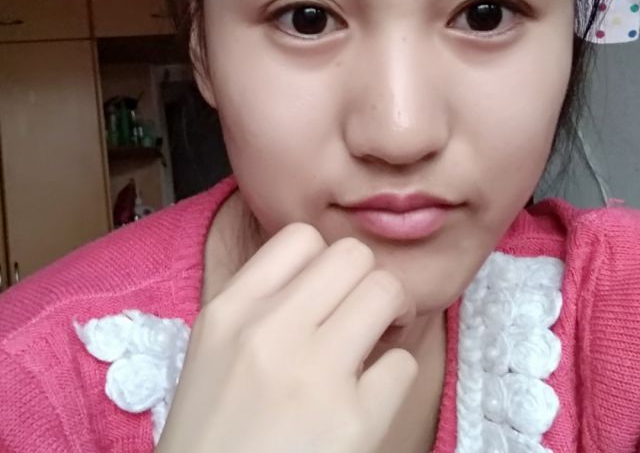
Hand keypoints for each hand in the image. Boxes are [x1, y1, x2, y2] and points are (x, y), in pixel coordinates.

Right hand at [156, 223, 417, 452]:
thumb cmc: (215, 436)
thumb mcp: (216, 352)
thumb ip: (263, 304)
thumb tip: (329, 277)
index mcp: (229, 311)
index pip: (300, 237)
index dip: (326, 260)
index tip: (330, 289)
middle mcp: (268, 331)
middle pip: (353, 255)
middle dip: (367, 279)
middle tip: (365, 313)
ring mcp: (313, 374)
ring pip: (386, 291)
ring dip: (393, 314)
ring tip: (378, 343)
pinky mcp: (353, 422)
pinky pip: (402, 364)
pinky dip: (393, 378)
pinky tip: (368, 399)